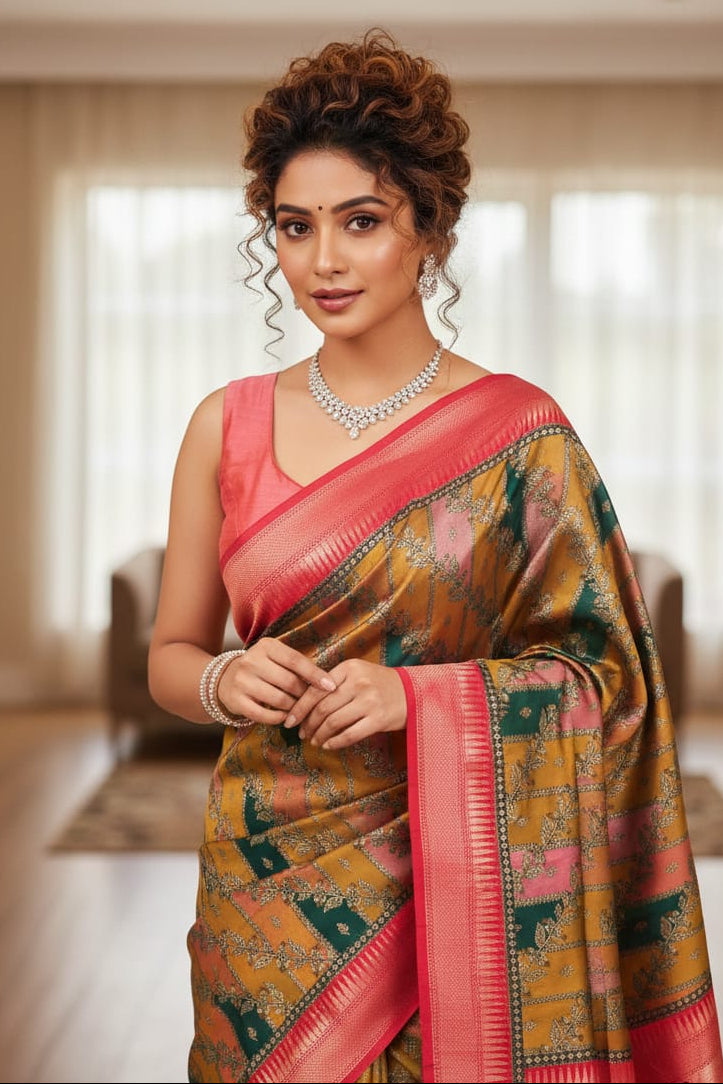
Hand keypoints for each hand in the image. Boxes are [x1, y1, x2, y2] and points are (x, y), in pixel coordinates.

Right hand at [216, 637, 335, 726]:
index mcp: (266, 646)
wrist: (225, 679)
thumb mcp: (276, 658)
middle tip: (312, 702)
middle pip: (290, 682)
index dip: (316, 674)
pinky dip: (279, 718)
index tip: (331, 686)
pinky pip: (264, 715)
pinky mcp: (236, 701)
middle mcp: (252, 661)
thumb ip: (298, 665)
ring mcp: (242, 681)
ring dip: (294, 708)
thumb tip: (327, 682)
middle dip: (304, 695)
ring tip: (298, 709)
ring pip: (279, 700)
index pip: (296, 661)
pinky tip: (284, 717)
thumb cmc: (262, 669)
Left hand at [286, 659, 406, 749]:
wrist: (413, 692)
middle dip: (308, 724)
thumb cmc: (379, 684)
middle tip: (302, 734)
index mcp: (349, 668)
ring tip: (315, 741)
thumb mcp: (358, 673)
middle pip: (323, 708)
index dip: (299, 708)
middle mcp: (358, 683)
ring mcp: (369, 701)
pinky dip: (335, 742)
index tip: (290, 720)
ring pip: (334, 723)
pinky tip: (329, 745)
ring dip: (320, 735)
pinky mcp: (378, 719)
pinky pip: (349, 734)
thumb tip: (304, 703)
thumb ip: (334, 683)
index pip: (315, 690)